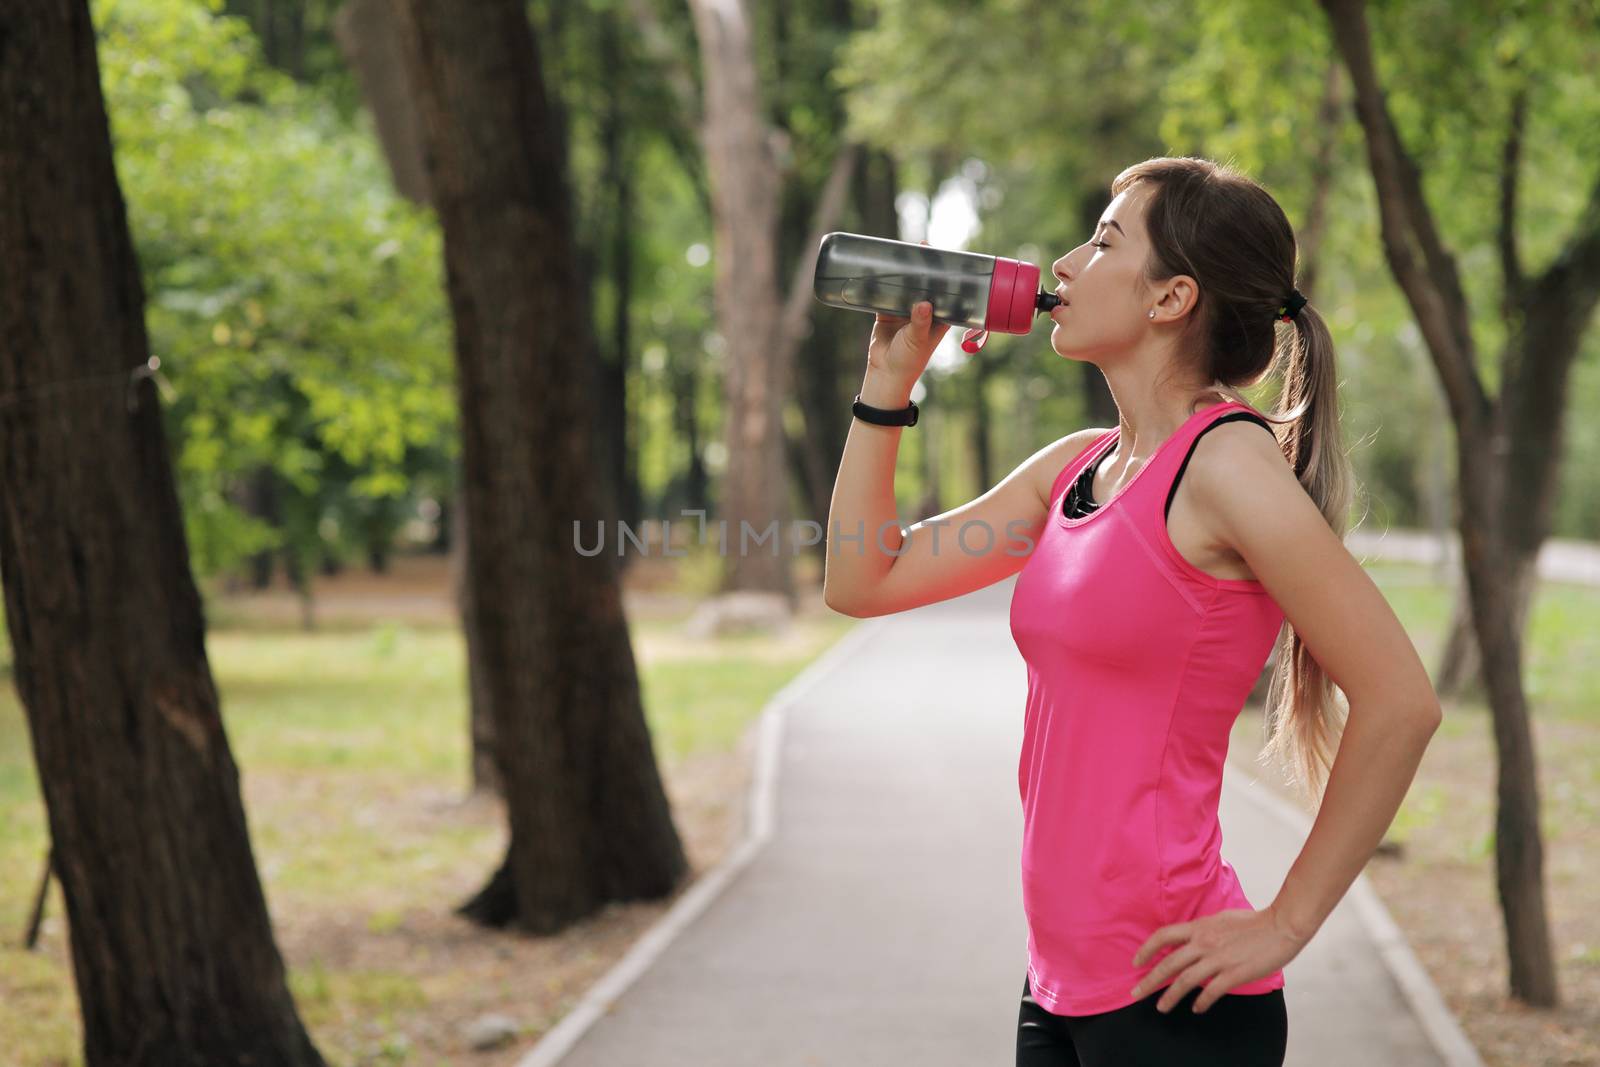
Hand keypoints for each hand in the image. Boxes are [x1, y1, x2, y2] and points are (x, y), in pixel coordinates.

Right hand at [865, 241, 952, 382]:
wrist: (885, 372)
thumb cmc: (909, 360)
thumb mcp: (918, 340)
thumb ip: (921, 322)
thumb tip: (923, 304)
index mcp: (940, 316)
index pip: (946, 289)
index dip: (946, 273)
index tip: (944, 256)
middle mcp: (924, 310)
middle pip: (926, 282)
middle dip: (923, 266)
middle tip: (920, 246)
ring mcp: (905, 309)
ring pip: (906, 285)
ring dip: (903, 271)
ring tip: (900, 252)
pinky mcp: (886, 311)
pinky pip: (885, 292)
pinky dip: (882, 282)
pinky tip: (878, 267)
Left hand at [1128, 906, 1308, 1013]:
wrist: (1281, 926)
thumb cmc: (1253, 922)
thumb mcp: (1220, 919)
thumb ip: (1204, 930)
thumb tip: (1192, 940)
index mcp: (1199, 927)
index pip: (1163, 936)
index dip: (1146, 949)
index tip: (1136, 962)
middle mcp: (1204, 943)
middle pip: (1168, 963)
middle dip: (1149, 980)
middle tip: (1136, 993)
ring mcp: (1218, 959)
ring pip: (1185, 981)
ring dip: (1170, 996)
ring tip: (1161, 1007)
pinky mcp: (1234, 974)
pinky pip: (1211, 991)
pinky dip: (1201, 1002)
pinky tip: (1196, 1008)